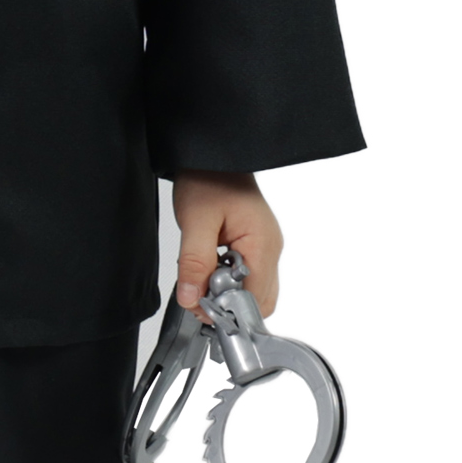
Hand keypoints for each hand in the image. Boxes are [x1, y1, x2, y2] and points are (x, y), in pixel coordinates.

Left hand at [172, 171, 281, 317]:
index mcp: (262, 245)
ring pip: (254, 290)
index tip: (199, 306)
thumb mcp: (195, 221)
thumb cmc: (208, 177)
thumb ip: (194, 263)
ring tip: (202, 278)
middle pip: (258, 300)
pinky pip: (248, 274)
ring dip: (228, 292)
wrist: (211, 153)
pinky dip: (229, 279)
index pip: (255, 300)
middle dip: (228, 305)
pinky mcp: (256, 242)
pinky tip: (209, 267)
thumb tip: (191, 299)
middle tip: (197, 294)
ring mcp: (265, 245)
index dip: (227, 309)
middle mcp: (270, 248)